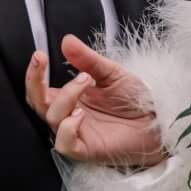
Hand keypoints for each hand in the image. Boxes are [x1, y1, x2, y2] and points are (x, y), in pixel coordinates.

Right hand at [26, 36, 168, 167]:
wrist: (157, 121)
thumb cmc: (134, 99)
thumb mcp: (111, 73)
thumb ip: (88, 59)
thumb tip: (67, 40)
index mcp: (70, 97)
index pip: (39, 89)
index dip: (34, 74)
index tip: (38, 55)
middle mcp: (68, 115)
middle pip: (37, 102)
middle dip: (35, 81)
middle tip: (42, 60)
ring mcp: (76, 132)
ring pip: (52, 118)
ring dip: (64, 97)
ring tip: (85, 80)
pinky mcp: (86, 149)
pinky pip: (64, 143)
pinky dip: (67, 128)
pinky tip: (80, 115)